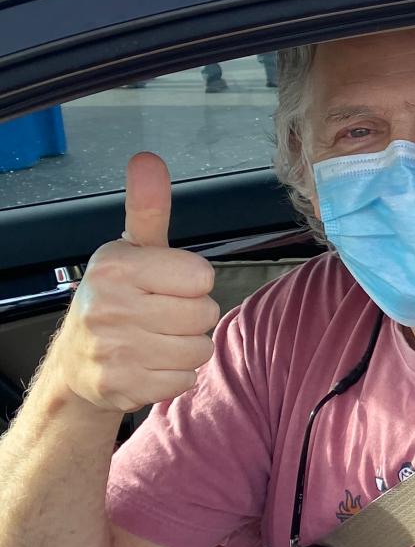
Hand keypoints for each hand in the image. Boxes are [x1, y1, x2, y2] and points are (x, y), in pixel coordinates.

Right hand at [43, 154, 218, 413]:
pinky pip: (183, 380)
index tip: (165, 284)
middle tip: (160, 314)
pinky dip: (173, 376)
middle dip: (191, 316)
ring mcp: (111, 349)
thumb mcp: (132, 249)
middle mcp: (106, 305)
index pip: (202, 277)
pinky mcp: (119, 386)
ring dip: (185, 347)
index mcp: (115, 266)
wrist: (78, 361)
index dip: (191, 282)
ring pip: (198, 349)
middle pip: (204, 314)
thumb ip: (149, 207)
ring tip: (155, 339)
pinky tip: (148, 364)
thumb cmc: (117, 297)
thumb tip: (148, 160)